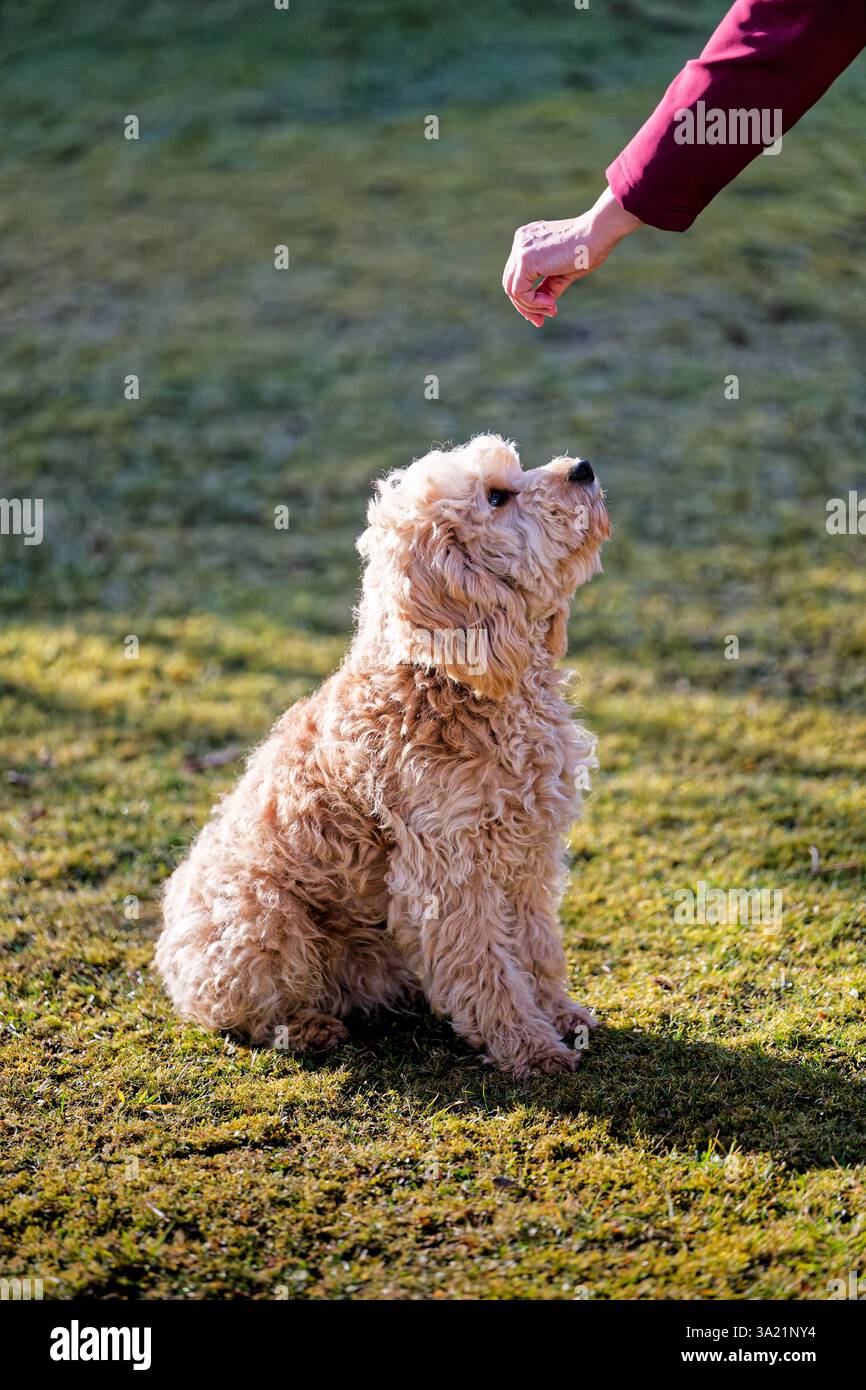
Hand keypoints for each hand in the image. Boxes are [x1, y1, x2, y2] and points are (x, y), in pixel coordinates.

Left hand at [502, 185, 642, 326]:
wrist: (597, 233)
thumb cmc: (587, 249)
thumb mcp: (564, 272)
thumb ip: (549, 286)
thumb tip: (543, 306)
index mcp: (529, 240)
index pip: (518, 275)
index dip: (527, 298)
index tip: (544, 312)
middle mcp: (521, 241)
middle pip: (511, 283)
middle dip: (525, 306)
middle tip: (540, 321)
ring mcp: (520, 249)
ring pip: (512, 289)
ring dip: (531, 307)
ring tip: (551, 310)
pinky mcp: (525, 259)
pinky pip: (519, 291)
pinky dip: (533, 303)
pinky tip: (550, 304)